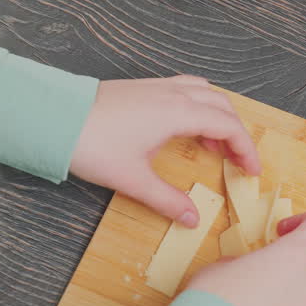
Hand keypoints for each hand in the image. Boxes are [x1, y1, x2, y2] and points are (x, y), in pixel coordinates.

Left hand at [71, 76, 259, 227]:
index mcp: (177, 112)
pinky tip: (183, 127)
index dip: (245, 148)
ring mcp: (156, 86)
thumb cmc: (92, 144)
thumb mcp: (133, 179)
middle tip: (237, 160)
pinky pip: (183, 88)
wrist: (54, 118)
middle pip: (221, 105)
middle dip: (235, 131)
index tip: (251, 170)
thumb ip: (167, 200)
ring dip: (216, 114)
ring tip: (212, 143)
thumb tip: (191, 218)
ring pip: (203, 92)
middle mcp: (172, 93)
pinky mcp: (141, 87)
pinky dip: (196, 105)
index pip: (228, 125)